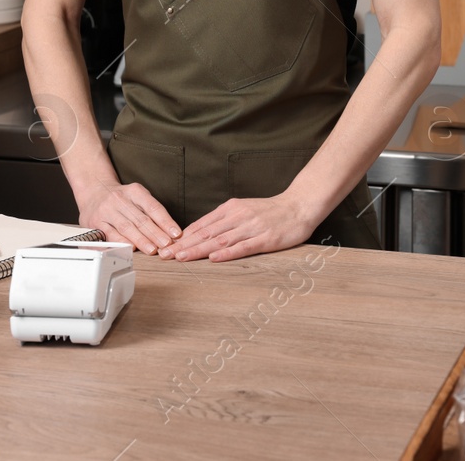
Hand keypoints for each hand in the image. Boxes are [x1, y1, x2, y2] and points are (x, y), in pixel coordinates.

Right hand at [77, 181, 180, 255]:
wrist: (93, 190)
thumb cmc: (121, 198)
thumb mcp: (137, 195)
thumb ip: (151, 210)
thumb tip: (170, 230)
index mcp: (134, 191)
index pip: (153, 207)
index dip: (165, 221)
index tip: (176, 233)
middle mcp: (120, 199)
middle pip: (141, 219)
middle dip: (156, 234)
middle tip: (167, 245)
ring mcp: (107, 210)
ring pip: (127, 227)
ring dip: (141, 240)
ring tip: (153, 249)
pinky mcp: (96, 222)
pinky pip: (111, 234)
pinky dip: (122, 242)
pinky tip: (131, 248)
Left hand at [160, 194, 315, 262]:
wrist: (299, 206)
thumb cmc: (270, 211)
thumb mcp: (243, 209)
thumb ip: (223, 220)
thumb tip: (199, 233)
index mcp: (231, 209)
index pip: (201, 225)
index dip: (181, 237)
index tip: (165, 247)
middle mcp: (238, 216)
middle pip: (206, 233)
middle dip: (183, 245)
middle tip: (165, 255)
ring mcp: (252, 227)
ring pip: (220, 240)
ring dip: (198, 249)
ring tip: (181, 257)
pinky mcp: (266, 238)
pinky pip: (243, 246)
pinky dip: (227, 252)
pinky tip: (214, 258)